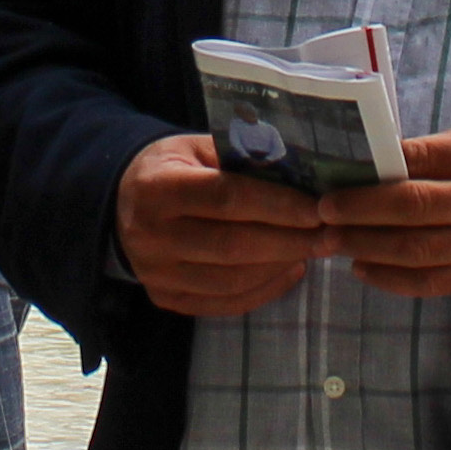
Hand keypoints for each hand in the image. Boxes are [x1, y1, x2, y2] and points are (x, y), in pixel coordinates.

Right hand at [116, 135, 339, 317]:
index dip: (276, 205)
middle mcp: (150, 235)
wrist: (121, 202)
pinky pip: (224, 302)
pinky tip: (290, 269)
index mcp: (157, 187)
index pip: (225, 199)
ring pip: (232, 279)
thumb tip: (302, 173)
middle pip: (231, 245)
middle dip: (288, 241)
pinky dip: (264, 289)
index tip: (317, 209)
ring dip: (280, 265)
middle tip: (330, 235)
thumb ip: (241, 158)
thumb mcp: (197, 147)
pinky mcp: (166, 298)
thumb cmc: (172, 166)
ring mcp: (156, 273)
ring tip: (315, 250)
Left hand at [319, 115, 450, 298]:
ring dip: (367, 248)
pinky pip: (435, 283)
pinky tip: (364, 269)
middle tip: (322, 212)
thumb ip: (443, 147)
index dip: (375, 170)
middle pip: (414, 208)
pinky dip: (394, 279)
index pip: (423, 160)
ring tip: (331, 242)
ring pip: (418, 251)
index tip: (336, 174)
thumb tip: (381, 163)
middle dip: (360, 212)